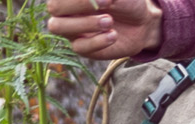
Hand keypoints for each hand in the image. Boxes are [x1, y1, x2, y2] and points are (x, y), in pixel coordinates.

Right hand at [47, 0, 163, 59]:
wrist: (141, 23)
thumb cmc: (126, 2)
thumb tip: (96, 0)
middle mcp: (65, 11)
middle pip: (54, 7)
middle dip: (78, 5)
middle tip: (106, 5)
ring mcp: (71, 30)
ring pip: (58, 26)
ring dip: (84, 23)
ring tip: (109, 21)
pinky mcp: (83, 48)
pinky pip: (78, 46)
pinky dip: (97, 41)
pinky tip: (113, 35)